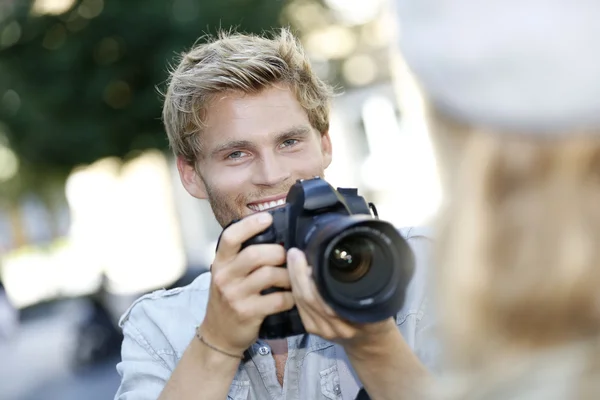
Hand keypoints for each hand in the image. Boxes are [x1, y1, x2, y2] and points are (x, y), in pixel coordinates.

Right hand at [199, 213, 294, 355]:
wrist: (218, 335)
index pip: (230, 237)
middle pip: (255, 254)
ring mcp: (235, 296)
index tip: (267, 218)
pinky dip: (290, 297)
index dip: (249, 225)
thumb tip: (275, 236)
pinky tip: (292, 297)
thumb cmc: (229, 298)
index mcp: (220, 263)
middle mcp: (224, 277)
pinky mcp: (248, 313)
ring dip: (288, 276)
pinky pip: (277, 299)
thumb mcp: (227, 274)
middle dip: (278, 253)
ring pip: (269, 275)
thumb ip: (242, 256)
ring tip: (292, 278)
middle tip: (288, 257)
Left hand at [286, 248, 396, 347]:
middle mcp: (336, 326)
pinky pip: (300, 308)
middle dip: (298, 274)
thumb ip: (367, 285)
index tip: (308, 255)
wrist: (371, 343)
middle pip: (309, 299)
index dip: (313, 277)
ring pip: (301, 303)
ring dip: (294, 280)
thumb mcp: (380, 301)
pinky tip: (293, 275)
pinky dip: (295, 290)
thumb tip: (350, 258)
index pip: (325, 297)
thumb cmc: (378, 317)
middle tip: (295, 253)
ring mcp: (323, 330)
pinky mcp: (313, 330)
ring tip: (293, 259)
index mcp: (354, 318)